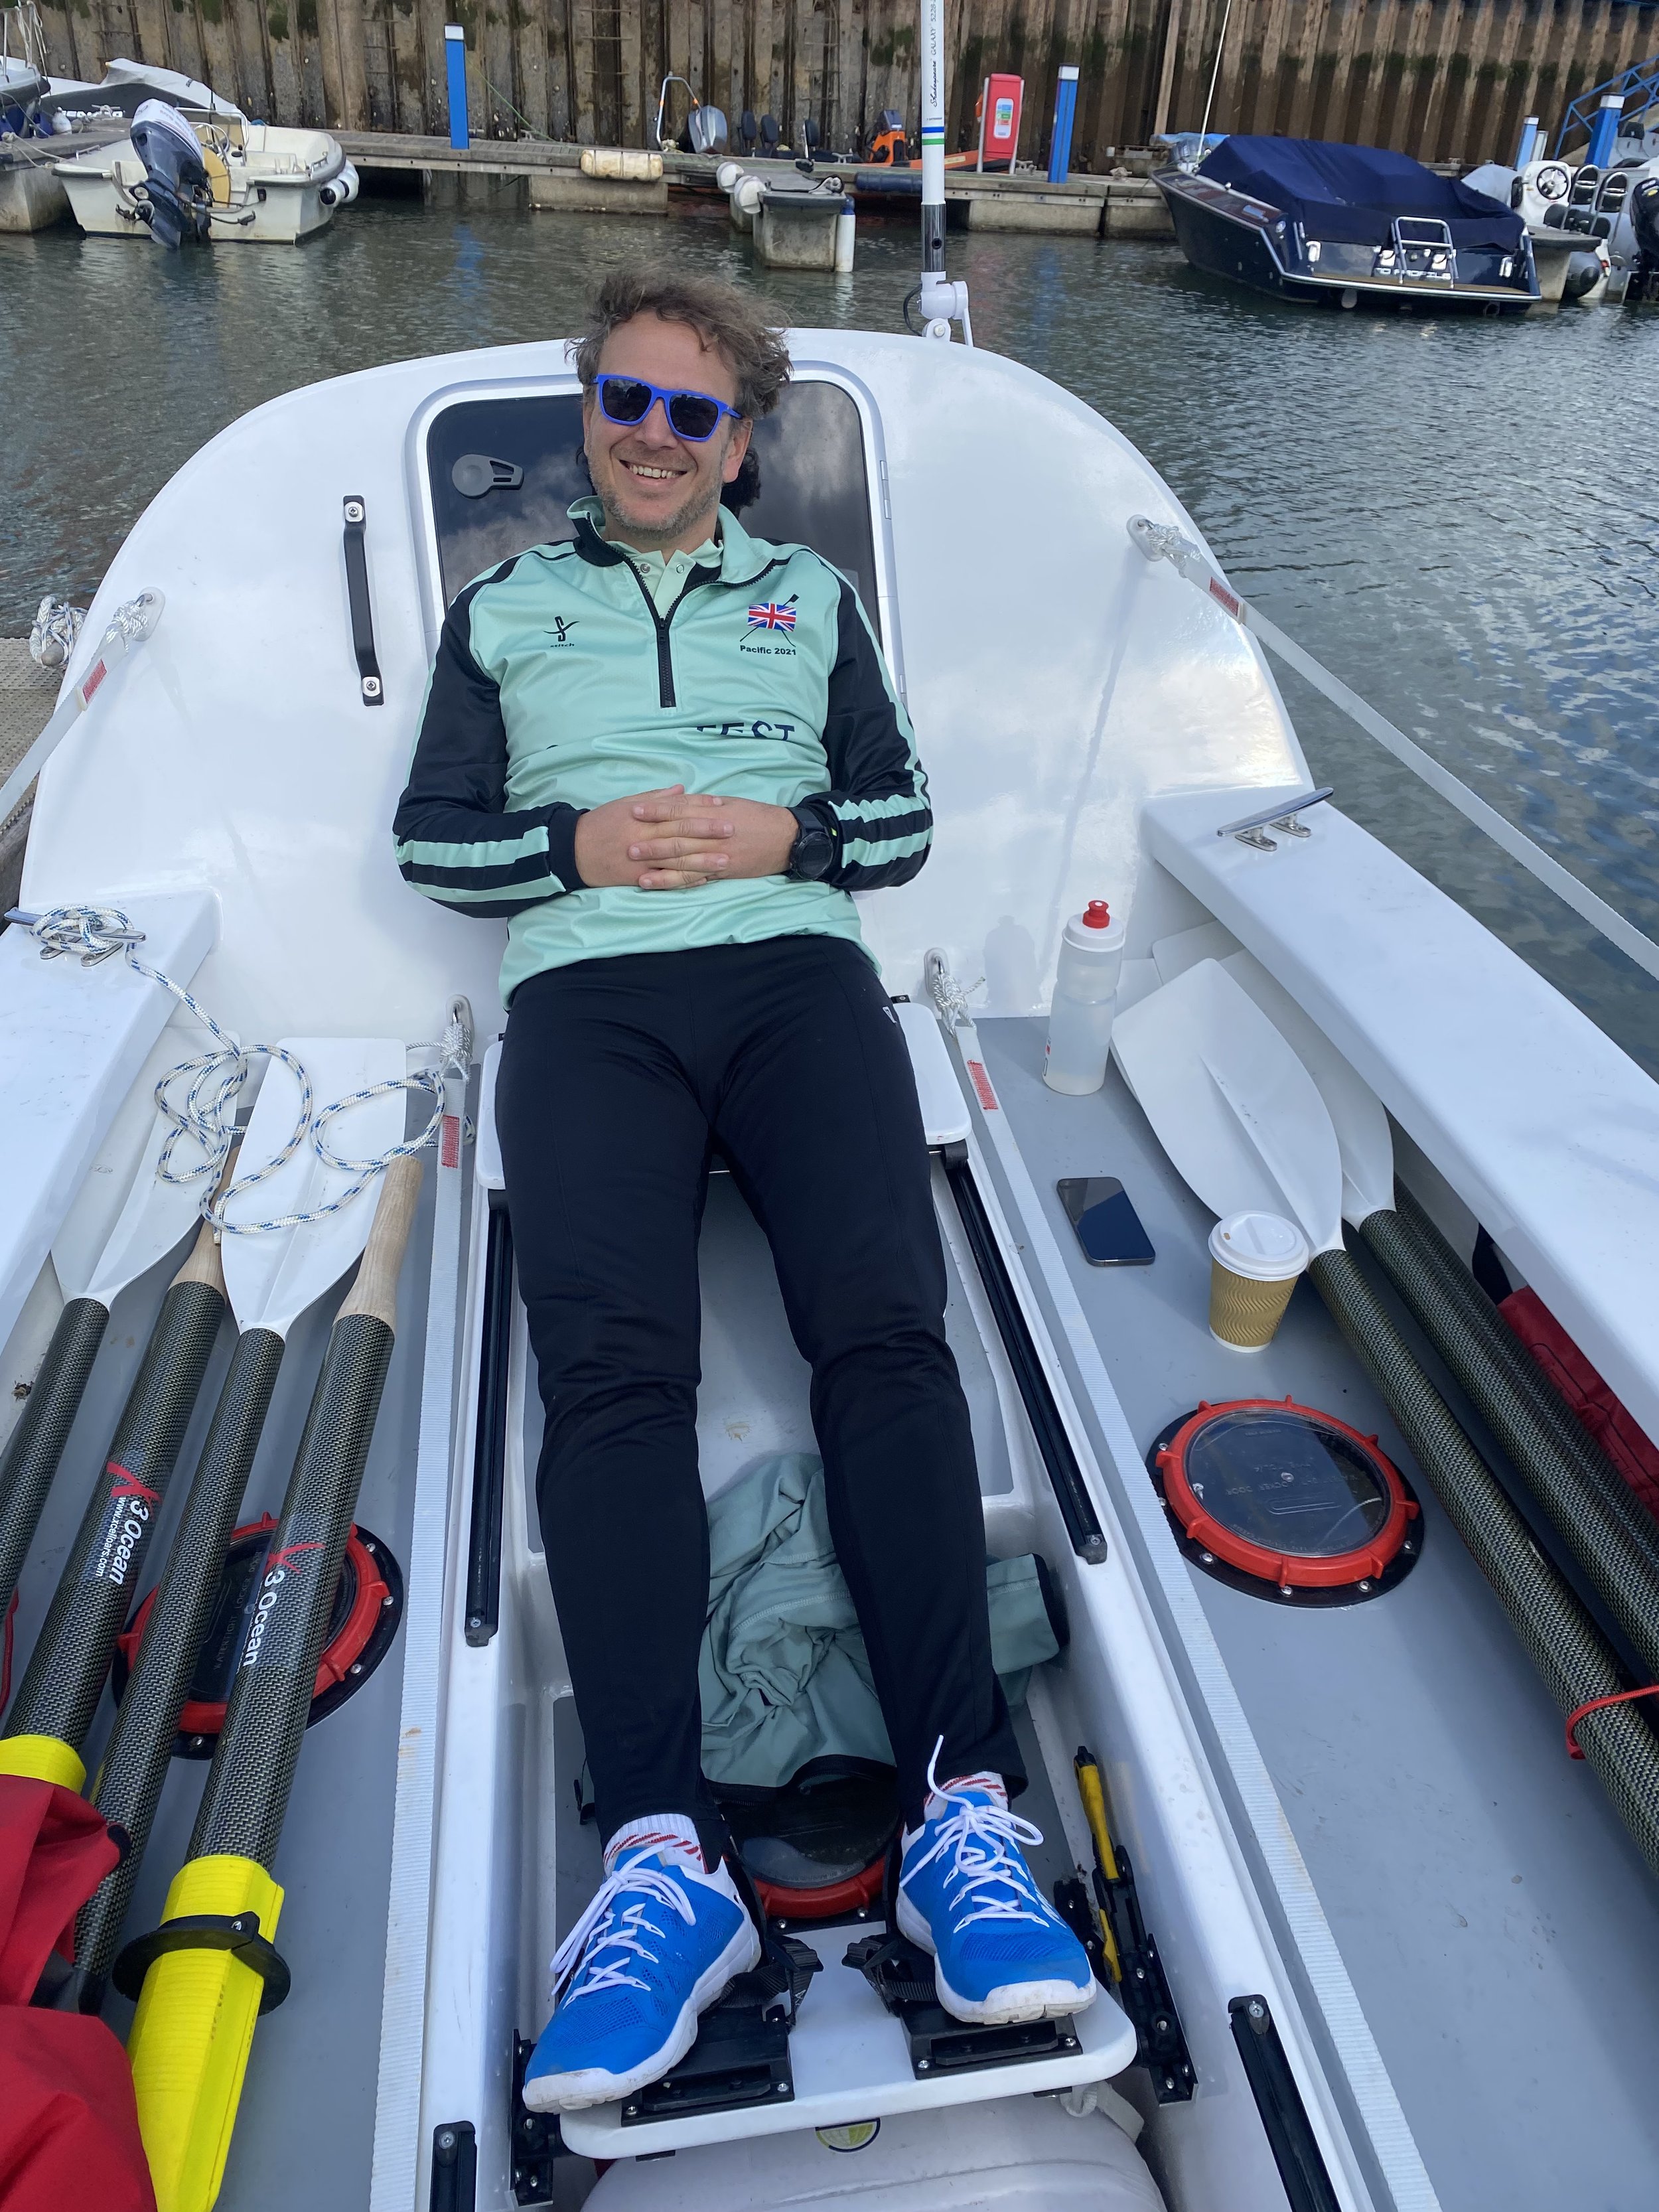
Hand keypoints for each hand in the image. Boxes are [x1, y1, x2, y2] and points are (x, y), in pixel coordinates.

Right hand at [574, 786, 732, 890]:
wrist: (574, 851)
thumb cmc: (602, 824)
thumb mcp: (626, 804)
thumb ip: (655, 798)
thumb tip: (681, 789)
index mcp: (643, 816)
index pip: (676, 808)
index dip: (700, 805)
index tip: (721, 803)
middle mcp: (644, 837)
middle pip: (681, 832)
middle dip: (708, 831)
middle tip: (732, 829)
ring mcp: (642, 860)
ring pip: (677, 859)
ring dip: (703, 859)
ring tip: (726, 859)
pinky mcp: (638, 878)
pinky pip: (666, 880)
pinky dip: (685, 880)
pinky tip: (704, 879)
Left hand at [627, 792, 797, 887]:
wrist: (787, 839)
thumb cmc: (758, 818)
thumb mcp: (732, 804)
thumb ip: (704, 804)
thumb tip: (680, 799)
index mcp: (715, 814)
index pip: (680, 811)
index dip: (656, 811)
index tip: (635, 809)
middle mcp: (714, 836)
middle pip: (677, 838)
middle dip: (651, 840)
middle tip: (626, 842)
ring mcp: (718, 857)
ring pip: (684, 861)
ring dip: (658, 865)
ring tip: (637, 867)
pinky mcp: (723, 873)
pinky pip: (696, 879)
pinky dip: (675, 882)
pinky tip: (658, 884)